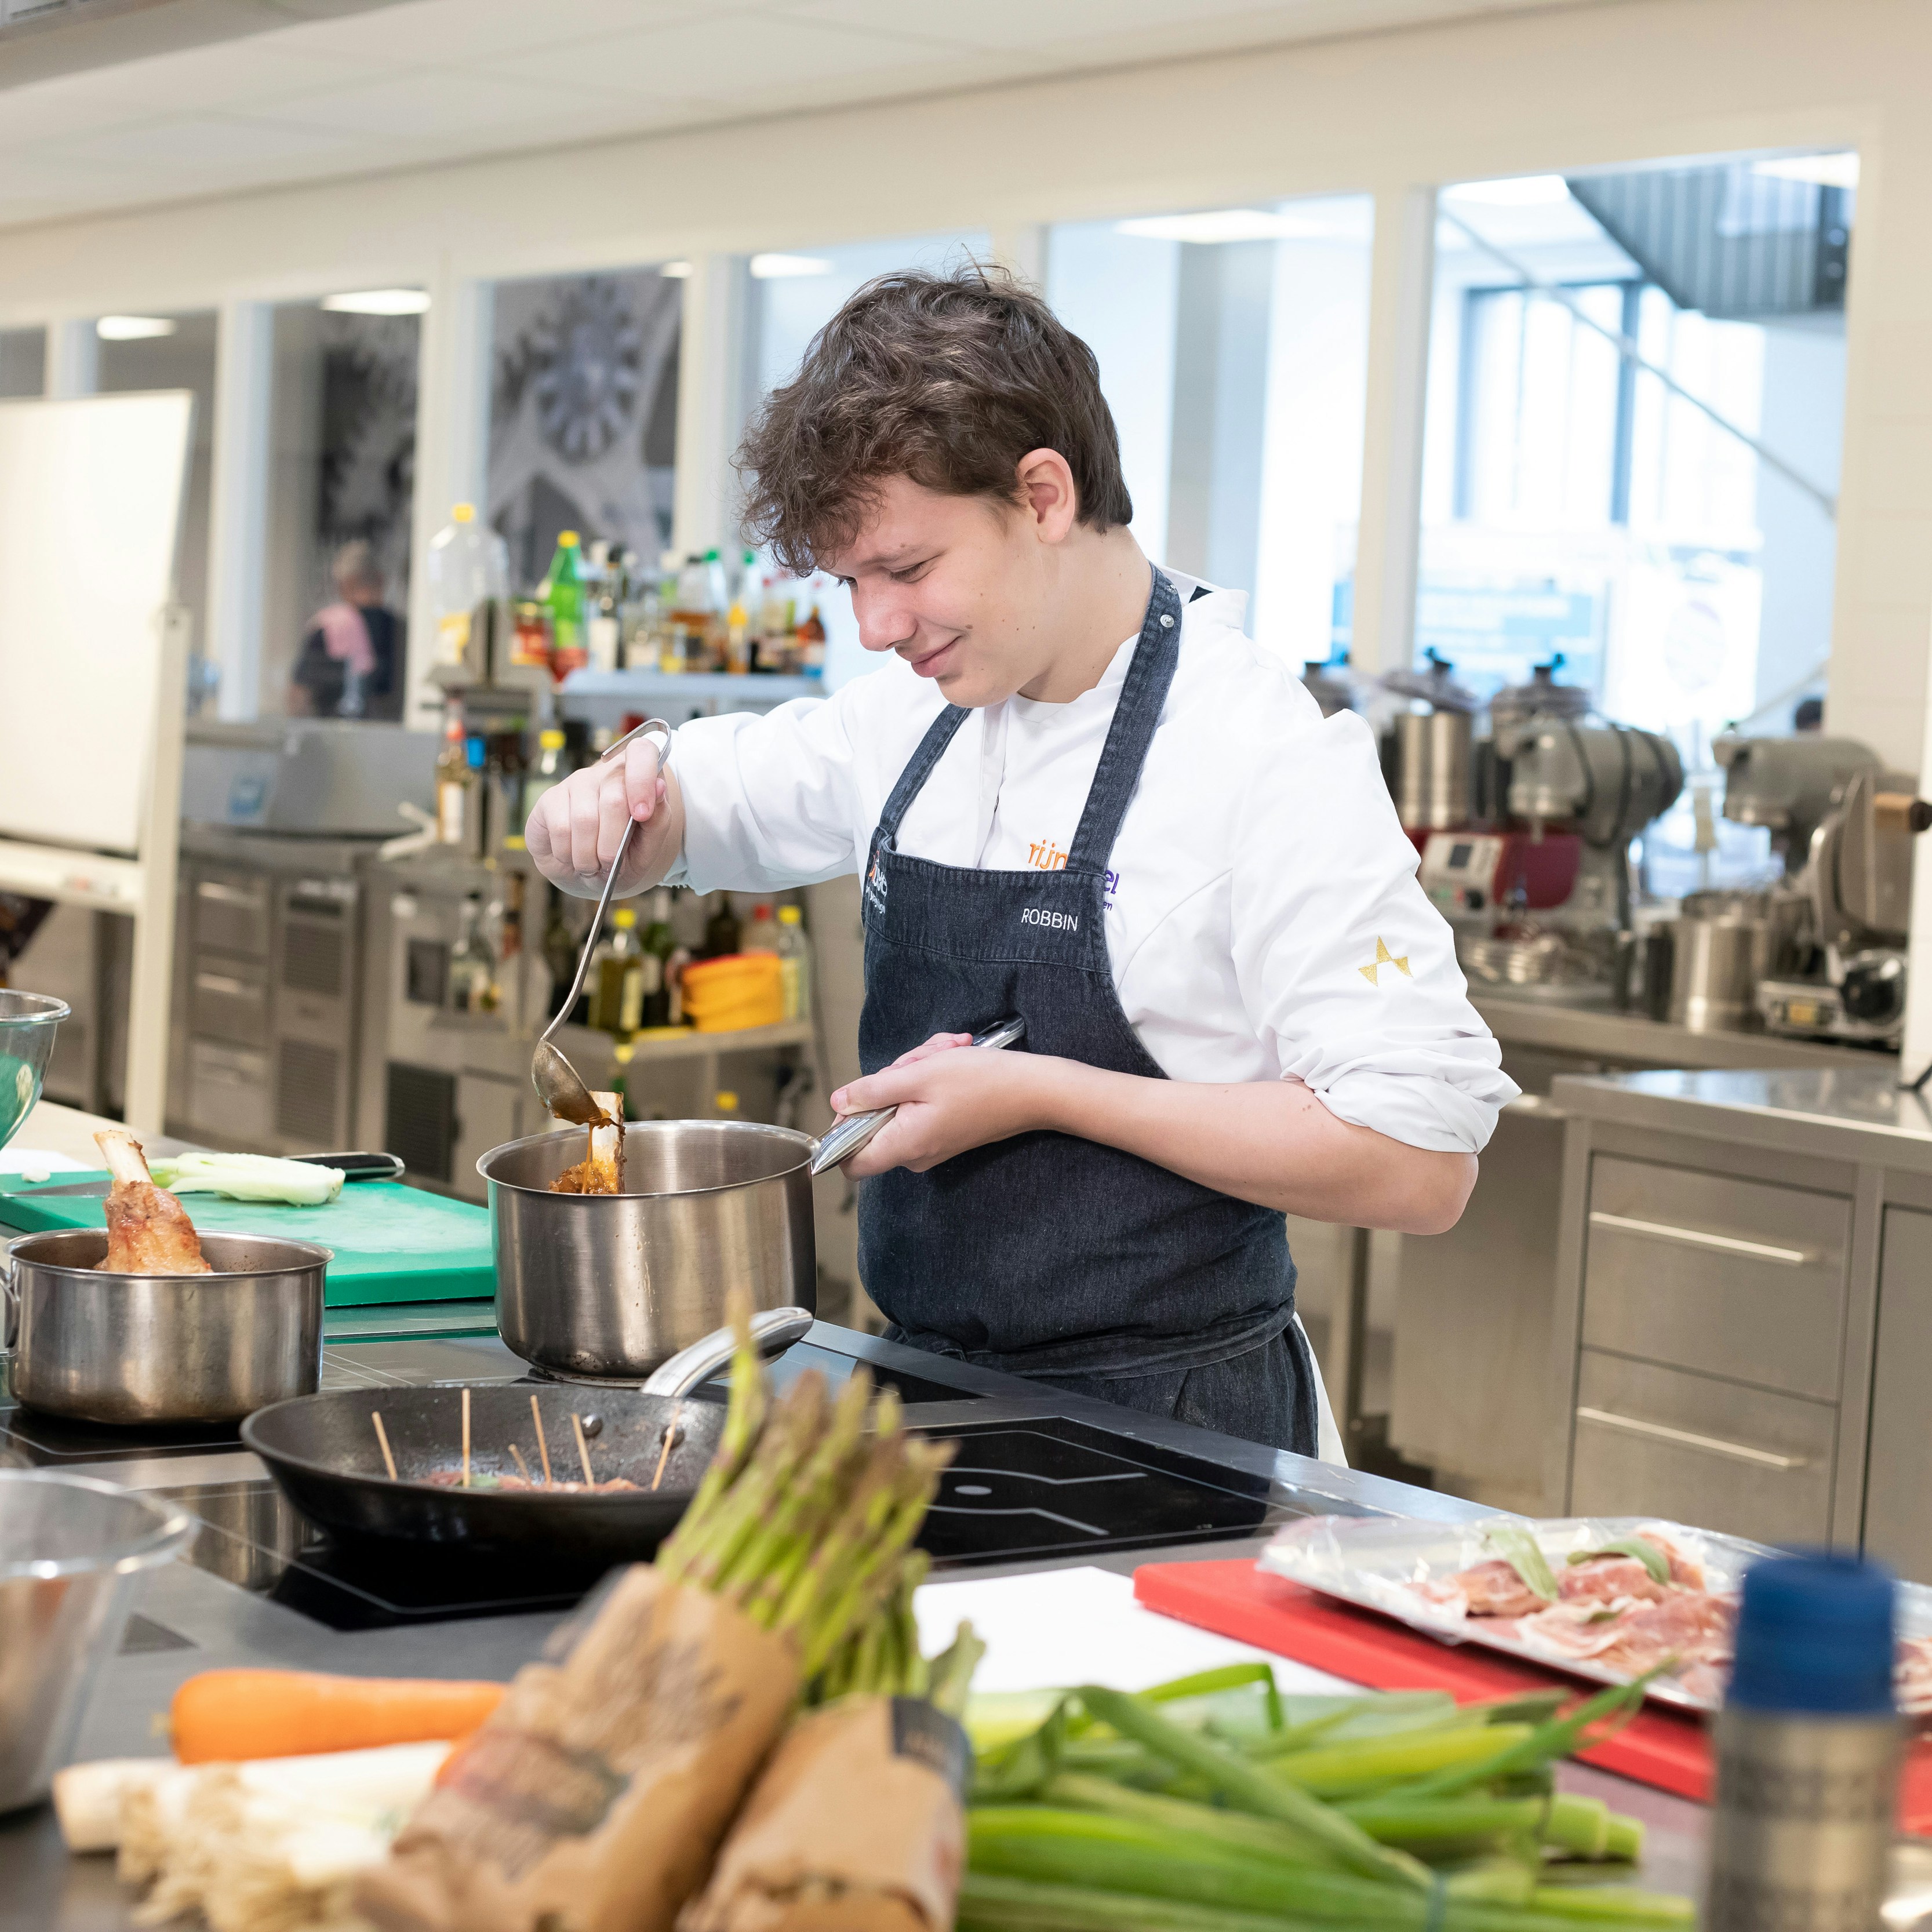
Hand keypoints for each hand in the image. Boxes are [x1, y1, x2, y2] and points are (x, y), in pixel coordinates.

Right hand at [525, 734, 677, 898]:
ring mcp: (576, 782)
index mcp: (637, 777)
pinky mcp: (550, 799)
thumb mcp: (648, 847)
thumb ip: (659, 820)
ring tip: (592, 865)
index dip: (642, 780)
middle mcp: (605, 772)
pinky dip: (569, 854)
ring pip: (585, 819)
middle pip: (614, 799)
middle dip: (614, 844)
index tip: (642, 815)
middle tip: (611, 862)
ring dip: (590, 855)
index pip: (642, 751)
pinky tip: (571, 857)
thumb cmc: (622, 856)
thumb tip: (659, 787)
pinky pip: (561, 828)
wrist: (588, 874)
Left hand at [828, 1033, 1051, 1175]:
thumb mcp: (918, 1075)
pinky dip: (931, 1077)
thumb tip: (837, 1102)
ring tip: (945, 1052)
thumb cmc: (982, 1081)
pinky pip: (920, 1103)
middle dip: (892, 1078)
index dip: (841, 1130)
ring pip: (900, 1102)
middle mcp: (914, 1153)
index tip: (857, 1097)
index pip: (849, 1161)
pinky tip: (951, 1057)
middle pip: (876, 1118)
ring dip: (916, 1070)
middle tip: (921, 1058)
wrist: (1034, 1090)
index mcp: (904, 1145)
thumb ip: (872, 1091)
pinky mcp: (944, 1131)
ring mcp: (930, 1143)